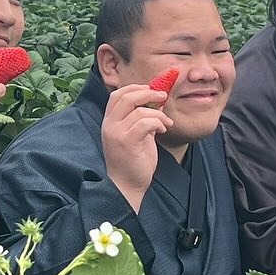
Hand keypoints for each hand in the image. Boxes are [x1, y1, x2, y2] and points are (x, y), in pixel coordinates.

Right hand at [101, 84, 172, 211]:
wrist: (127, 186)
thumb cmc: (133, 162)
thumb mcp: (138, 135)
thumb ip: (143, 118)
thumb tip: (157, 102)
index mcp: (109, 122)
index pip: (117, 95)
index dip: (135, 88)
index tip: (151, 89)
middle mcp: (109, 125)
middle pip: (126, 96)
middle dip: (148, 93)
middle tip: (163, 96)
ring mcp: (116, 133)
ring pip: (140, 110)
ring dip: (158, 114)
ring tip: (166, 123)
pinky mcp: (126, 142)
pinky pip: (145, 123)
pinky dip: (158, 122)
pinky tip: (162, 130)